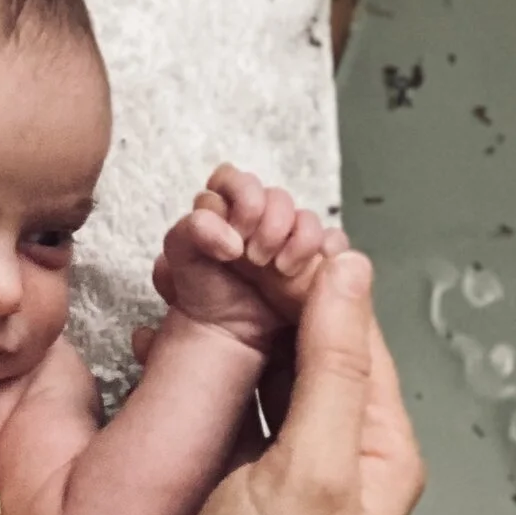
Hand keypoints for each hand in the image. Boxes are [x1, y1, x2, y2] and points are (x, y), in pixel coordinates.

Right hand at [127, 249, 423, 514]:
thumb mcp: (307, 474)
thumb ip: (333, 369)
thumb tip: (349, 271)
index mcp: (379, 448)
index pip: (351, 323)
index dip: (305, 263)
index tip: (254, 215)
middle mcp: (340, 452)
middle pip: (309, 335)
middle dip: (263, 278)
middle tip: (209, 228)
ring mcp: (284, 469)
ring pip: (264, 361)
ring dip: (230, 311)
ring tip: (184, 264)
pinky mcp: (232, 483)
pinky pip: (225, 398)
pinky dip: (200, 358)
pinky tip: (162, 334)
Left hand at [152, 166, 338, 353]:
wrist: (224, 335)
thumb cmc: (201, 289)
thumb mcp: (181, 255)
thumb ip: (193, 230)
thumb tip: (232, 237)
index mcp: (228, 208)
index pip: (235, 179)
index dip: (239, 197)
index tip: (235, 233)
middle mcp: (260, 219)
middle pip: (276, 197)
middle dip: (269, 222)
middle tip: (256, 257)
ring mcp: (289, 240)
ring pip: (307, 218)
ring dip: (298, 237)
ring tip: (280, 269)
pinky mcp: (315, 263)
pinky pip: (335, 242)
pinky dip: (327, 248)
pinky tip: (312, 265)